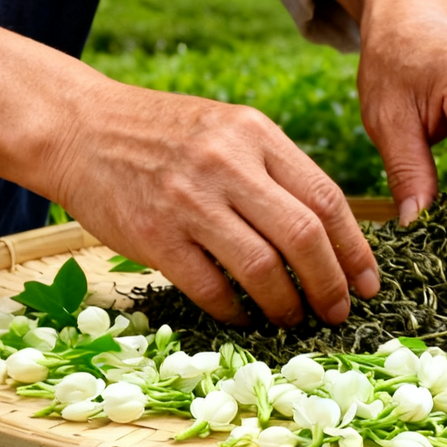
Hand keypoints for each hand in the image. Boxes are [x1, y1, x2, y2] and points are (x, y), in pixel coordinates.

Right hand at [0, 12, 378, 326]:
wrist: (79, 126)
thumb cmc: (163, 135)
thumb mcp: (227, 130)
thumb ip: (275, 171)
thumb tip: (329, 236)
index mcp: (255, 134)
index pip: (326, 199)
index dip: (355, 249)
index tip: (367, 283)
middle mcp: (227, 163)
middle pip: (303, 236)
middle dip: (330, 285)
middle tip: (337, 312)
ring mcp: (189, 200)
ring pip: (262, 268)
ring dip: (286, 305)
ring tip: (294, 319)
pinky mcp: (154, 235)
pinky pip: (210, 288)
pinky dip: (235, 312)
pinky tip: (243, 318)